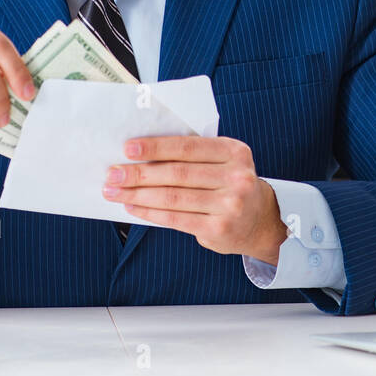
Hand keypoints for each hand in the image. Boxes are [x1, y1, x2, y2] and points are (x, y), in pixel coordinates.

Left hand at [103, 136, 287, 263]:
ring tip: (115, 191)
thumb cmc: (231, 185)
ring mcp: (229, 205)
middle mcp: (236, 177)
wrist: (261, 220)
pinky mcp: (219, 228)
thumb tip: (142, 155)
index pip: (188, 147)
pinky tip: (133, 206)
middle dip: (139, 173)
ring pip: (173, 197)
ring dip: (138, 194)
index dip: (156, 147)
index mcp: (234, 152)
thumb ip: (194, 156)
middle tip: (113, 174)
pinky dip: (149, 212)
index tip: (128, 149)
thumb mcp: (224, 162)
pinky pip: (175, 218)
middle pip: (177, 173)